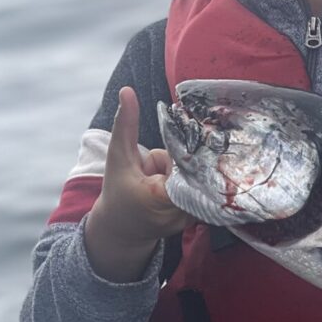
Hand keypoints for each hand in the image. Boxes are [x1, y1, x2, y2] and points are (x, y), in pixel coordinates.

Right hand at [83, 86, 192, 280]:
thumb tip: (127, 91)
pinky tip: (172, 188)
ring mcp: (194, 218)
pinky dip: (190, 182)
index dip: (186, 152)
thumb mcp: (118, 157)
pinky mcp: (201, 218)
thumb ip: (124, 125)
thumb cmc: (118, 191)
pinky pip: (204, 187)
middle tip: (153, 172)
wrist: (122, 230)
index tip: (178, 146)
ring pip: (198, 176)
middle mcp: (182, 212)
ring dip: (183, 172)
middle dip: (178, 161)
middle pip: (194, 167)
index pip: (187, 164)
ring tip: (159, 182)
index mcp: (160, 198)